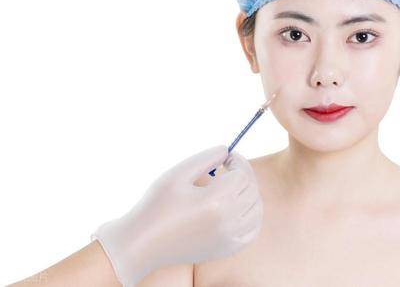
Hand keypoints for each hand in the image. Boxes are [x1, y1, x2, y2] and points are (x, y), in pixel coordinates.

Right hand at [90, 145, 262, 285]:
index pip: (243, 175)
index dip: (237, 162)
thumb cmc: (156, 206)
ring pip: (256, 209)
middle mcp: (228, 222)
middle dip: (243, 175)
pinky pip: (253, 229)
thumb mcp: (177, 174)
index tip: (226, 158)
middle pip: (252, 190)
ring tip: (230, 187)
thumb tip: (228, 150)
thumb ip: (206, 158)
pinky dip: (251, 215)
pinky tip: (237, 207)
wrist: (142, 244)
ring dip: (249, 193)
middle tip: (228, 168)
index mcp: (216, 201)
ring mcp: (230, 239)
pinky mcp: (228, 249)